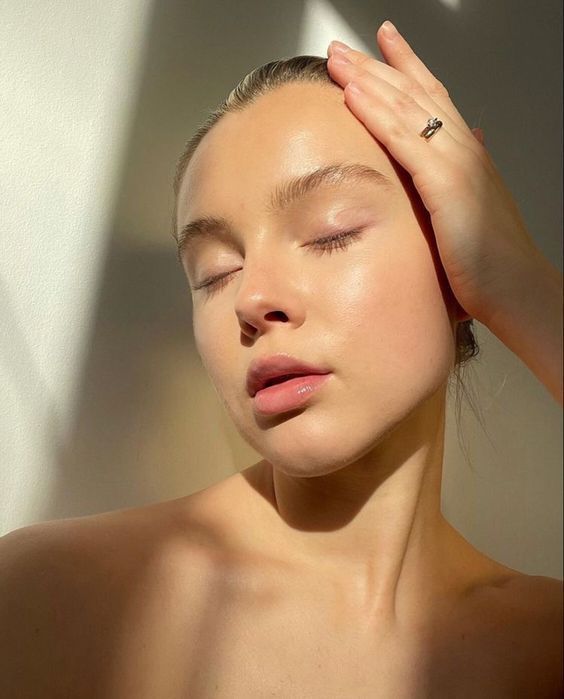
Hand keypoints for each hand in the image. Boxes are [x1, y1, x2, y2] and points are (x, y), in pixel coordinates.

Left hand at [326, 21, 541, 328]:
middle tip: (340, 47)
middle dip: (374, 65)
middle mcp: (462, 148)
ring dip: (367, 79)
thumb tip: (460, 154)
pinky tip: (353, 95)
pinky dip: (376, 114)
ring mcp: (456, 162)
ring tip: (336, 58)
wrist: (518, 289)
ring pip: (406, 107)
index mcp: (466, 154)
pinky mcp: (446, 184)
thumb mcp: (473, 212)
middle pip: (413, 93)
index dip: (405, 66)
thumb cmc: (493, 262)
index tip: (381, 43)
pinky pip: (403, 140)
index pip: (432, 97)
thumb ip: (460, 180)